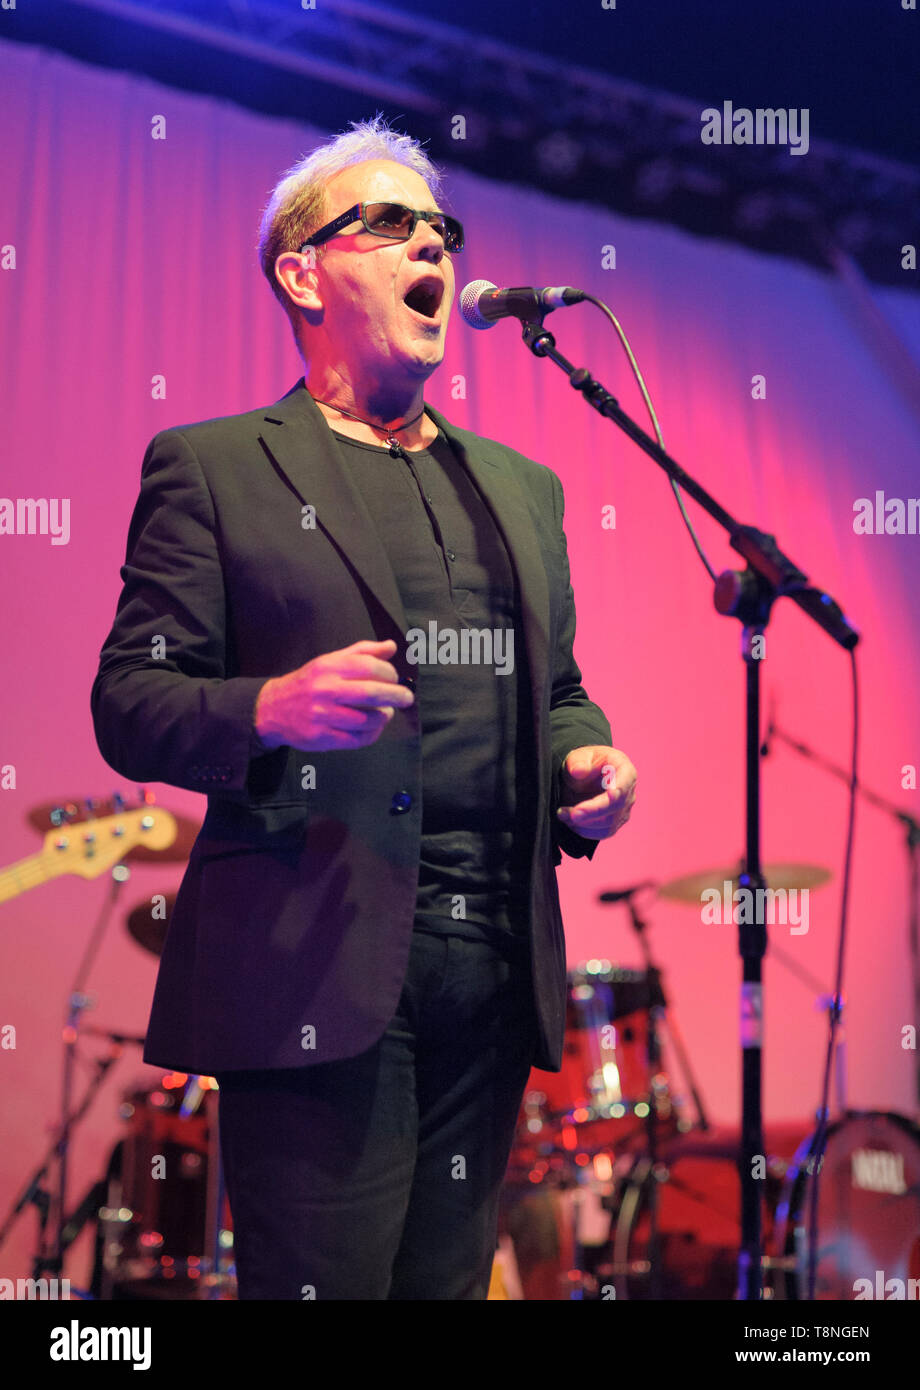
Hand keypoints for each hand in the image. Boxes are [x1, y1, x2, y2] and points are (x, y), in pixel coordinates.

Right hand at [253, 639, 413, 751]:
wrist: (272, 708)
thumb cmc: (310, 682)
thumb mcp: (331, 660)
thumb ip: (362, 652)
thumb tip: (391, 647)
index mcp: (329, 667)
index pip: (369, 667)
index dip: (389, 673)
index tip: (395, 678)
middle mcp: (325, 690)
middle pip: (371, 694)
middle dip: (396, 696)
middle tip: (407, 698)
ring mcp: (322, 715)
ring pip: (366, 720)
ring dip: (383, 717)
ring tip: (385, 713)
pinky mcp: (321, 737)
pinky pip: (356, 739)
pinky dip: (372, 734)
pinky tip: (374, 727)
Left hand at [556, 745, 636, 840]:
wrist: (582, 775)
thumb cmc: (584, 762)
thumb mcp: (578, 756)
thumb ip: (578, 762)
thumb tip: (579, 771)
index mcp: (624, 769)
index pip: (623, 785)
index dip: (611, 797)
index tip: (598, 802)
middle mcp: (628, 790)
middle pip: (615, 808)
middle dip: (591, 813)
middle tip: (570, 813)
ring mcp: (624, 808)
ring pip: (609, 824)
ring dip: (584, 823)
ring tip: (563, 814)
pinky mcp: (615, 821)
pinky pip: (604, 833)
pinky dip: (585, 831)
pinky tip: (570, 822)